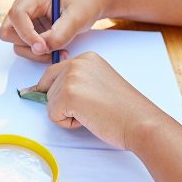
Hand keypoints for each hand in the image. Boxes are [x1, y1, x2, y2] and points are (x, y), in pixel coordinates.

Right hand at [0, 0, 108, 60]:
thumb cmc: (84, 5)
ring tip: (59, 51)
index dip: (26, 33)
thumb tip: (41, 49)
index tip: (42, 47)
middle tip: (50, 49)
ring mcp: (26, 20)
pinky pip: (26, 48)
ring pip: (16, 43)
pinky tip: (57, 50)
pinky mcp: (30, 32)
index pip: (17, 15)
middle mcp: (25, 7)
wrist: (90, 5)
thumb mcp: (77, 18)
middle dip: (27, 44)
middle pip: (8, 31)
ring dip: (35, 52)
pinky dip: (39, 54)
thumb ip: (59, 34)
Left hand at [33, 52, 166, 150]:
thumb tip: (40, 89)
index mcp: (86, 58)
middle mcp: (76, 63)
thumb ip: (76, 81)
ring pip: (49, 102)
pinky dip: (67, 123)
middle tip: (91, 108)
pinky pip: (52, 115)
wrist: (141, 123)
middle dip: (63, 103)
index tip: (76, 100)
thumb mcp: (98, 83)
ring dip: (67, 114)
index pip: (52, 73)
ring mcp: (71, 78)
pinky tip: (89, 119)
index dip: (58, 91)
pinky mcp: (68, 95)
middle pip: (47, 87)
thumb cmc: (124, 110)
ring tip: (93, 112)